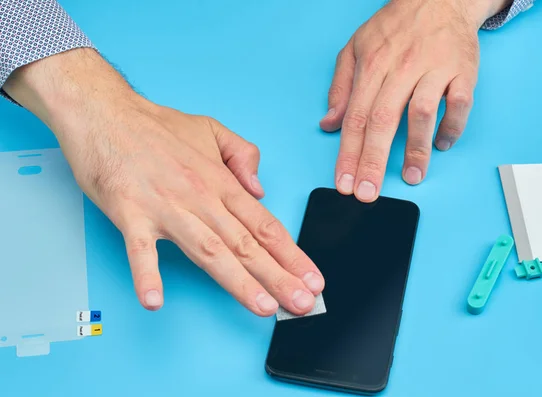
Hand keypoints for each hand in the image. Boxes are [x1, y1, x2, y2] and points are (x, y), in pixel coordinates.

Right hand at [4, 48, 324, 315]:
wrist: (104, 111)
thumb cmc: (155, 125)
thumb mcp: (211, 129)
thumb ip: (242, 155)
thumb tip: (260, 190)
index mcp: (220, 181)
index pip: (265, 224)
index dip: (291, 254)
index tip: (311, 277)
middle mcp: (200, 197)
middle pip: (246, 243)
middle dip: (278, 276)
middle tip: (302, 302)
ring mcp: (166, 206)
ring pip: (209, 250)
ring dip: (238, 281)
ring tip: (262, 306)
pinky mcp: (130, 212)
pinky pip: (140, 249)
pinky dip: (147, 274)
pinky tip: (155, 301)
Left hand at [320, 0, 511, 199]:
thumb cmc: (395, 27)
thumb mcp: (356, 48)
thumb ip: (341, 87)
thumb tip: (329, 123)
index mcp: (372, 66)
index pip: (355, 117)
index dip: (347, 153)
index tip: (344, 182)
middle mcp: (400, 69)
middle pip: (382, 121)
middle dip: (373, 161)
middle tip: (368, 193)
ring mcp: (433, 70)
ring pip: (421, 113)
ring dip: (416, 149)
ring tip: (412, 178)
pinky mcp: (462, 71)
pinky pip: (459, 103)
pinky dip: (452, 126)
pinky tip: (442, 144)